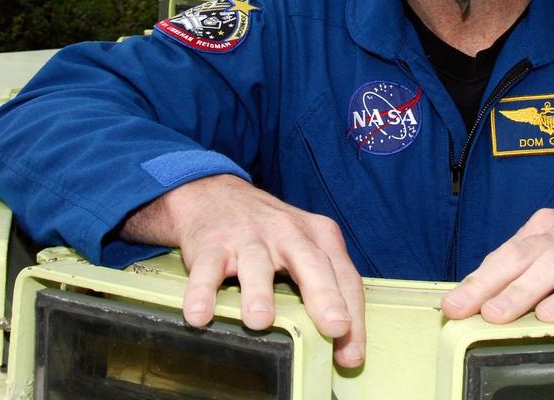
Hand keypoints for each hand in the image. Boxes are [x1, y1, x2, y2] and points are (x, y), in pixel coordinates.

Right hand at [122, 175, 365, 367]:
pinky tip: (200, 315)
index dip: (353, 316)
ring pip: (257, 264)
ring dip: (259, 293)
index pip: (344, 277)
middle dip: (325, 296)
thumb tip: (341, 346)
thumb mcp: (304, 247)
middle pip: (312, 263)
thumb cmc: (270, 234)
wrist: (216, 196)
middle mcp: (288, 233)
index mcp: (319, 236)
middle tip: (336, 327)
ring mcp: (249, 237)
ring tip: (261, 321)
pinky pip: (207, 269)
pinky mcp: (212, 244)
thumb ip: (323, 287)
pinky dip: (202, 292)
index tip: (351, 356)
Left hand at [440, 201, 553, 323]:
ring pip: (552, 267)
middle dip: (486, 284)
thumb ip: (530, 265)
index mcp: (547, 227)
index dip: (476, 279)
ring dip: (522, 291)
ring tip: (497, 314)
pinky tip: (552, 314)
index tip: (451, 303)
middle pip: (520, 256)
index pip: (504, 253)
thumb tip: (483, 295)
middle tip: (461, 308)